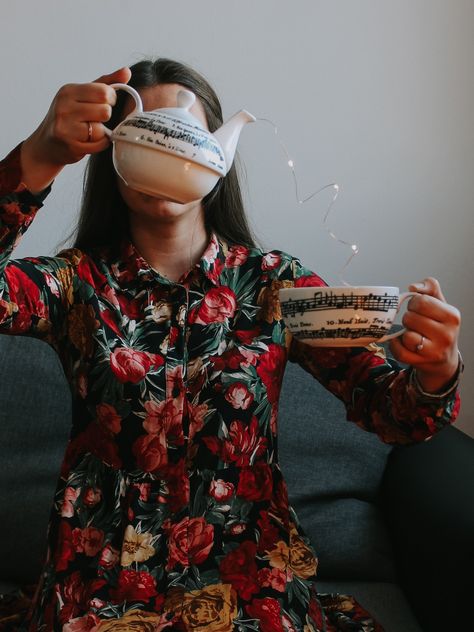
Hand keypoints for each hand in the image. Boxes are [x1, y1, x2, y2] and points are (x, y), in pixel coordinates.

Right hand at [20, 67, 130, 191]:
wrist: (47, 145)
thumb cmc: (68, 118)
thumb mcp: (82, 95)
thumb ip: (105, 83)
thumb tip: (126, 71)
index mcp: (69, 91)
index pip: (104, 92)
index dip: (110, 99)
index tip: (105, 103)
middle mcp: (65, 107)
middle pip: (105, 111)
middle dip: (105, 116)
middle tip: (96, 118)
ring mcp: (66, 127)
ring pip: (102, 129)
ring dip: (101, 132)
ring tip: (90, 130)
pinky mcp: (71, 145)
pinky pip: (99, 144)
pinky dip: (99, 144)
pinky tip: (89, 141)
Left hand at [389, 277, 460, 392]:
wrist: (444, 358)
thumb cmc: (439, 326)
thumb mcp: (440, 304)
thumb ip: (429, 288)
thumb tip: (414, 287)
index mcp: (452, 316)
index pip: (420, 301)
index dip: (414, 303)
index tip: (418, 308)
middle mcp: (447, 335)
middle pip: (410, 318)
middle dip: (409, 318)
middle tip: (416, 323)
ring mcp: (435, 351)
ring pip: (406, 335)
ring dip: (404, 333)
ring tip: (414, 333)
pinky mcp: (422, 362)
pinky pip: (399, 351)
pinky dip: (396, 345)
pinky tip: (403, 343)